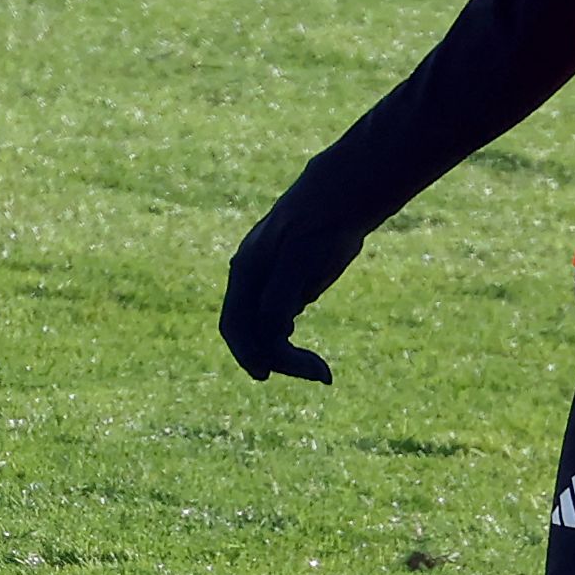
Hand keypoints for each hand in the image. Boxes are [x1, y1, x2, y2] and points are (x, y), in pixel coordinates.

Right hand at [219, 209, 362, 384]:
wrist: (339, 199)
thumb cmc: (319, 224)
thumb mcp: (299, 258)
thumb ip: (280, 295)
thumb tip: (272, 333)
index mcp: (245, 272)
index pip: (235, 325)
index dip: (249, 354)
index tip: (270, 375)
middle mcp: (251, 280)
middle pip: (248, 333)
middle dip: (274, 358)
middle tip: (316, 373)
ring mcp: (267, 284)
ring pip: (264, 331)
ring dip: (285, 354)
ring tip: (318, 368)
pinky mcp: (287, 286)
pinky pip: (277, 323)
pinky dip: (287, 341)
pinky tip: (306, 350)